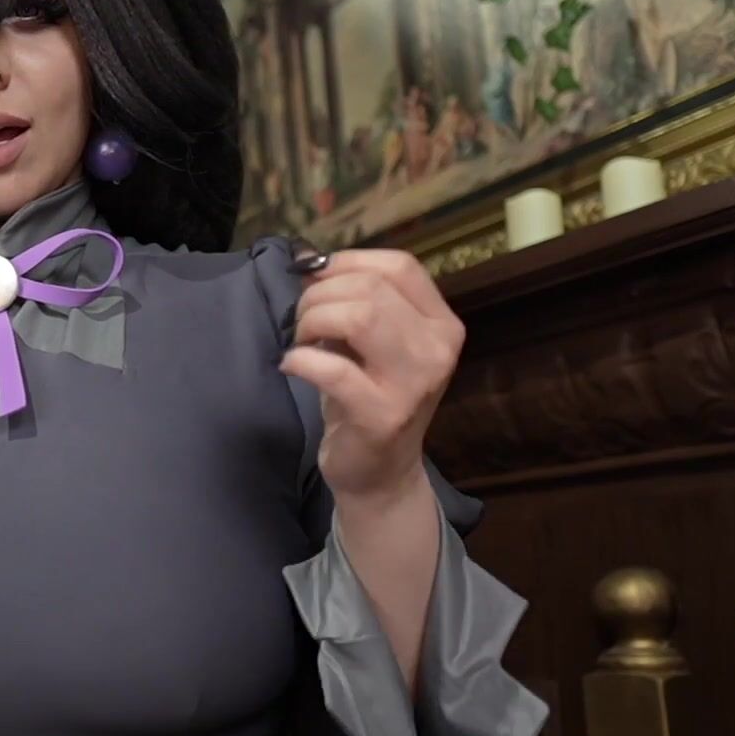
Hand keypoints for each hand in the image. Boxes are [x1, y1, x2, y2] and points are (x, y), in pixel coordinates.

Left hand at [278, 247, 463, 506]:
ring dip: (314, 321)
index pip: (399, 266)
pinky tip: (292, 365)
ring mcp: (415, 383)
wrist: (380, 473)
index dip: (347, 262)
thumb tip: (309, 262)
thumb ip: (356, 301)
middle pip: (372, 288)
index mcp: (442, 323)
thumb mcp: (374, 343)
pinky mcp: (383, 415)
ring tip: (302, 341)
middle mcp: (438, 349)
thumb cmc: (370, 397)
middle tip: (302, 321)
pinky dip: (301, 360)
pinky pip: (333, 369)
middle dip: (321, 295)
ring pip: (359, 316)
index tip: (315, 277)